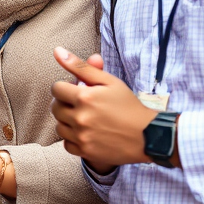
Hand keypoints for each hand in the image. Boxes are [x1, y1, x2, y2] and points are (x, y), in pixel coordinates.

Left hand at [51, 49, 161, 171]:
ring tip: (83, 118)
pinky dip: (72, 139)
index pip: (56, 89)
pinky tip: (85, 133)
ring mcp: (83, 137)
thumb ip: (80, 66)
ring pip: (59, 127)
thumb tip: (57, 51)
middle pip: (55, 108)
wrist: (148, 135)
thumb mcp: (108, 81)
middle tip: (80, 104)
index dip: (65, 88)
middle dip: (65, 103)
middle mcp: (80, 118)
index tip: (75, 91)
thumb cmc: (128, 105)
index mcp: (85, 97)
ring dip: (67, 121)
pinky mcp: (86, 152)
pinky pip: (66, 145)